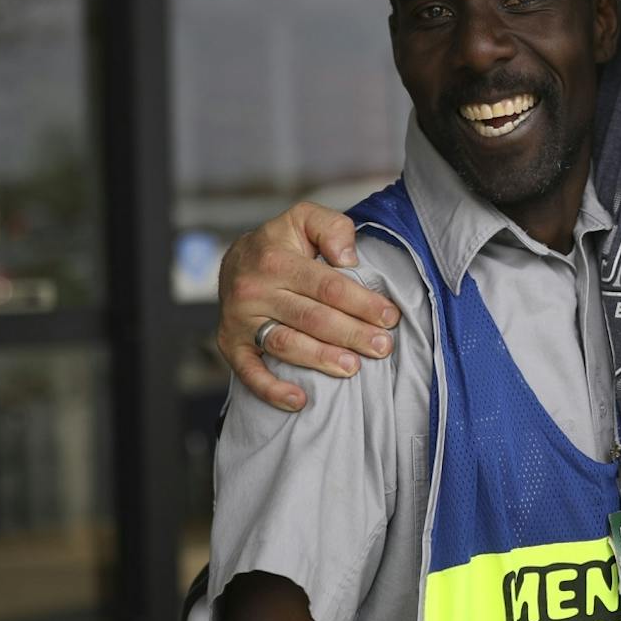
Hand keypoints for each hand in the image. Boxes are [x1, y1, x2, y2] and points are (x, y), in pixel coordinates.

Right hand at [216, 202, 400, 411]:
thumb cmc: (281, 244)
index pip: (327, 286)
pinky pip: (248, 372)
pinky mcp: (230, 345)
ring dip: (321, 359)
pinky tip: (299, 401)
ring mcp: (240, 320)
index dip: (361, 303)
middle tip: (382, 347)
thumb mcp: (304, 219)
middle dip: (352, 334)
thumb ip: (331, 228)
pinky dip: (272, 389)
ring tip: (353, 368)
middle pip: (312, 317)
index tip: (389, 317)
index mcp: (276, 260)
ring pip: (286, 344)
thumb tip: (348, 257)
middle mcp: (254, 290)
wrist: (234, 261)